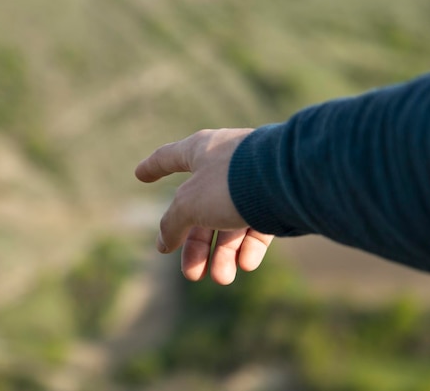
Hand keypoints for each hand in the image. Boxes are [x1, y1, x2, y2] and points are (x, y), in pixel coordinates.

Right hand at [135, 129, 273, 284]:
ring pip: (230, 223)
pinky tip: (245, 264)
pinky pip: (257, 225)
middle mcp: (225, 164)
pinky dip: (249, 247)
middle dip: (195, 246)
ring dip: (223, 255)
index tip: (139, 174)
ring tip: (222, 278)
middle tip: (192, 275)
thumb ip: (173, 223)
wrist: (290, 180)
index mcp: (201, 151)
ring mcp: (252, 181)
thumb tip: (164, 241)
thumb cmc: (231, 181)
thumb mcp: (189, 204)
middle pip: (200, 209)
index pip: (169, 157)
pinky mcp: (276, 198)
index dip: (153, 167)